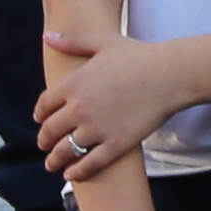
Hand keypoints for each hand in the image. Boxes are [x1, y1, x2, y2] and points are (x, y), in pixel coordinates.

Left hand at [30, 30, 184, 185]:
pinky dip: (76, 172)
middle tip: (44, 144)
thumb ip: (73, 41)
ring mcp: (96, 129)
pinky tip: (71, 175)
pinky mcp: (115, 144)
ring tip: (53, 164)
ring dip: (54, 160)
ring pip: (64, 151)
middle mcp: (79, 108)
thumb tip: (47, 35)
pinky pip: (89, 164)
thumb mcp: (103, 42)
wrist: (170, 75)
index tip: (41, 119)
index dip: (40, 114)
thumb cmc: (139, 56)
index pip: (44, 105)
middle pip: (50, 131)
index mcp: (73, 84)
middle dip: (44, 140)